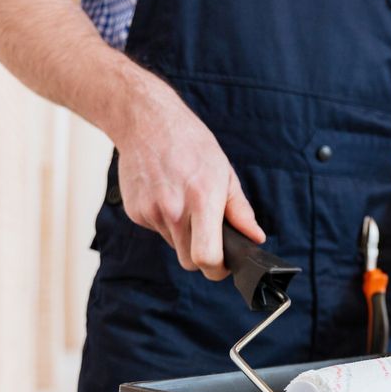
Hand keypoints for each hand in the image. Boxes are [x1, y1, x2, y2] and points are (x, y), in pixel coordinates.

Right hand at [112, 76, 264, 279]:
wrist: (146, 121)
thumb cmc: (190, 144)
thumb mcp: (225, 173)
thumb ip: (240, 211)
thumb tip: (255, 237)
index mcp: (201, 200)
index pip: (206, 257)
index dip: (217, 269)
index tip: (223, 266)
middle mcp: (173, 210)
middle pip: (189, 261)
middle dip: (202, 257)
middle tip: (211, 239)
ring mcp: (151, 213)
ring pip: (174, 245)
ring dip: (184, 235)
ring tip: (186, 202)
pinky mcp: (135, 212)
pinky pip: (157, 230)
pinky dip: (166, 221)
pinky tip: (168, 195)